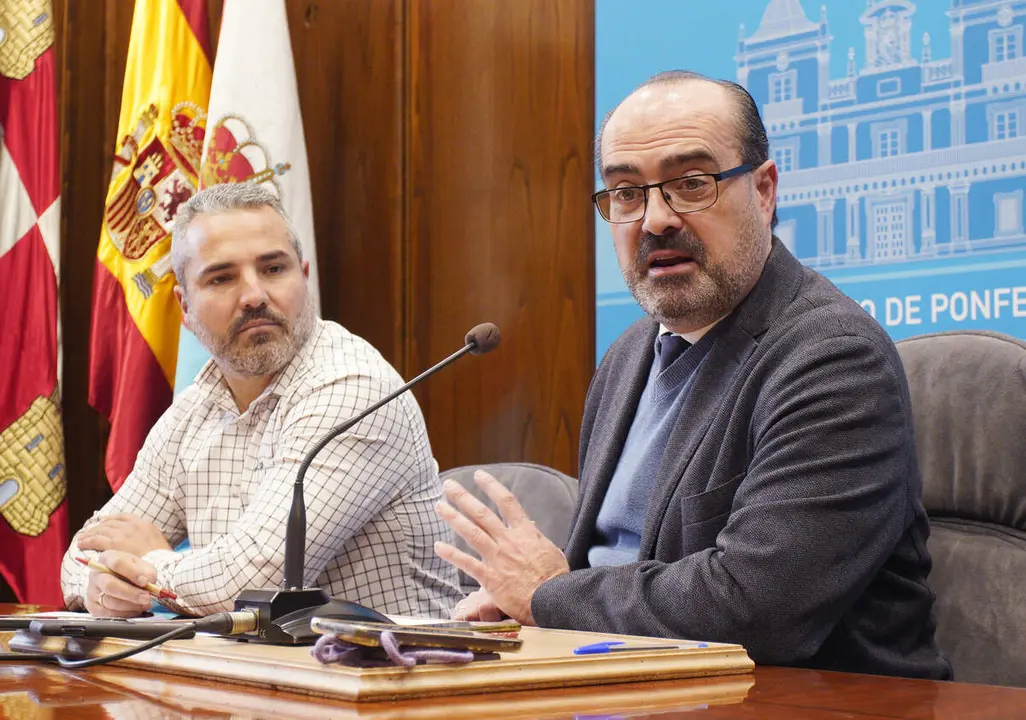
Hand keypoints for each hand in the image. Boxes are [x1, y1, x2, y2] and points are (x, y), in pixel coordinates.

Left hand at [78, 513, 171, 555]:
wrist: (162, 565)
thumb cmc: (162, 560)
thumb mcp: (159, 544)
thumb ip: (147, 540)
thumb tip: (142, 545)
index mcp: (144, 524)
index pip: (123, 517)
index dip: (110, 519)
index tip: (103, 522)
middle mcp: (132, 526)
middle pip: (109, 523)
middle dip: (97, 527)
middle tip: (88, 532)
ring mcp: (123, 534)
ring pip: (100, 530)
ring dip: (89, 534)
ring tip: (81, 539)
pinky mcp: (114, 544)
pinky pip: (96, 540)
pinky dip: (87, 541)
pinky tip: (81, 544)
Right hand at [84, 550, 156, 617]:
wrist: (124, 581)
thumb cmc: (133, 572)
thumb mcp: (143, 566)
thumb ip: (147, 572)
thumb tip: (147, 582)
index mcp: (107, 558)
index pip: (116, 563)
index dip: (132, 573)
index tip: (145, 582)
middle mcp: (96, 574)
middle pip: (109, 585)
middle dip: (131, 593)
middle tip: (146, 598)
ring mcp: (92, 591)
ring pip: (109, 602)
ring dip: (130, 605)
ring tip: (145, 604)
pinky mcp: (93, 607)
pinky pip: (108, 614)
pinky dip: (125, 614)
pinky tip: (136, 609)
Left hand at [434, 470, 568, 624]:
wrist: (552, 600)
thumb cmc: (555, 579)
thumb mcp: (552, 551)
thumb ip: (537, 537)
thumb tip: (530, 525)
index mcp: (525, 532)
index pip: (506, 502)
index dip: (491, 486)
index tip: (478, 476)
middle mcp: (508, 540)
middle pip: (482, 513)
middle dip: (463, 497)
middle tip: (448, 486)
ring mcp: (497, 558)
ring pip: (471, 532)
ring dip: (453, 517)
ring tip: (439, 506)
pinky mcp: (489, 578)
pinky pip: (466, 562)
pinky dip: (451, 554)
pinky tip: (438, 546)